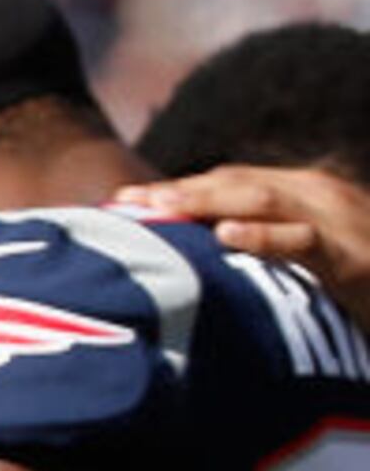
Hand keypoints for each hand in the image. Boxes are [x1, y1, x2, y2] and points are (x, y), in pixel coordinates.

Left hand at [123, 163, 369, 328]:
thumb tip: (204, 255)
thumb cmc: (361, 287)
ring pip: (262, 200)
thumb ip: (264, 252)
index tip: (124, 201)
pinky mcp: (352, 257)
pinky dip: (264, 236)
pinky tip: (225, 238)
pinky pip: (303, 241)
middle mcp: (319, 196)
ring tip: (157, 210)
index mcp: (305, 194)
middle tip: (124, 203)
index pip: (231, 183)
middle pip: (236, 185)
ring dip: (205, 202)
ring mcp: (339, 220)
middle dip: (178, 192)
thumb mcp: (306, 260)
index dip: (178, 189)